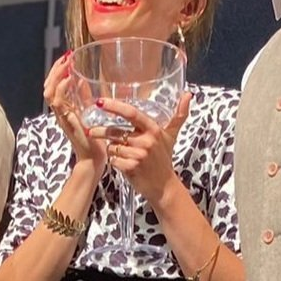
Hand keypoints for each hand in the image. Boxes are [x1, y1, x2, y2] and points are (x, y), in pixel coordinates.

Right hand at [45, 53, 106, 174]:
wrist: (92, 158)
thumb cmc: (91, 138)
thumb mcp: (87, 111)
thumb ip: (83, 96)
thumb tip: (83, 79)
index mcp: (63, 108)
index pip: (54, 85)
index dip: (58, 70)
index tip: (67, 58)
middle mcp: (59, 111)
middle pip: (48, 85)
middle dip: (56, 69)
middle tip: (66, 57)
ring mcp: (61, 116)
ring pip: (49, 92)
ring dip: (57, 76)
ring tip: (67, 64)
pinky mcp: (66, 121)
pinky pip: (58, 102)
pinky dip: (63, 89)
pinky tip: (70, 79)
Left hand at [91, 91, 190, 208]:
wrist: (163, 186)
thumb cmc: (164, 159)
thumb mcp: (171, 135)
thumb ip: (178, 115)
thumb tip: (188, 94)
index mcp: (153, 129)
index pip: (131, 113)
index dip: (114, 106)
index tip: (100, 102)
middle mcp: (146, 141)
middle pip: (115, 131)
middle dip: (101, 131)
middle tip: (92, 131)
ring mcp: (138, 155)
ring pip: (112, 146)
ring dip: (112, 149)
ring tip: (120, 153)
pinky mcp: (131, 167)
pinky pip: (113, 160)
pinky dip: (114, 161)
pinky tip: (122, 163)